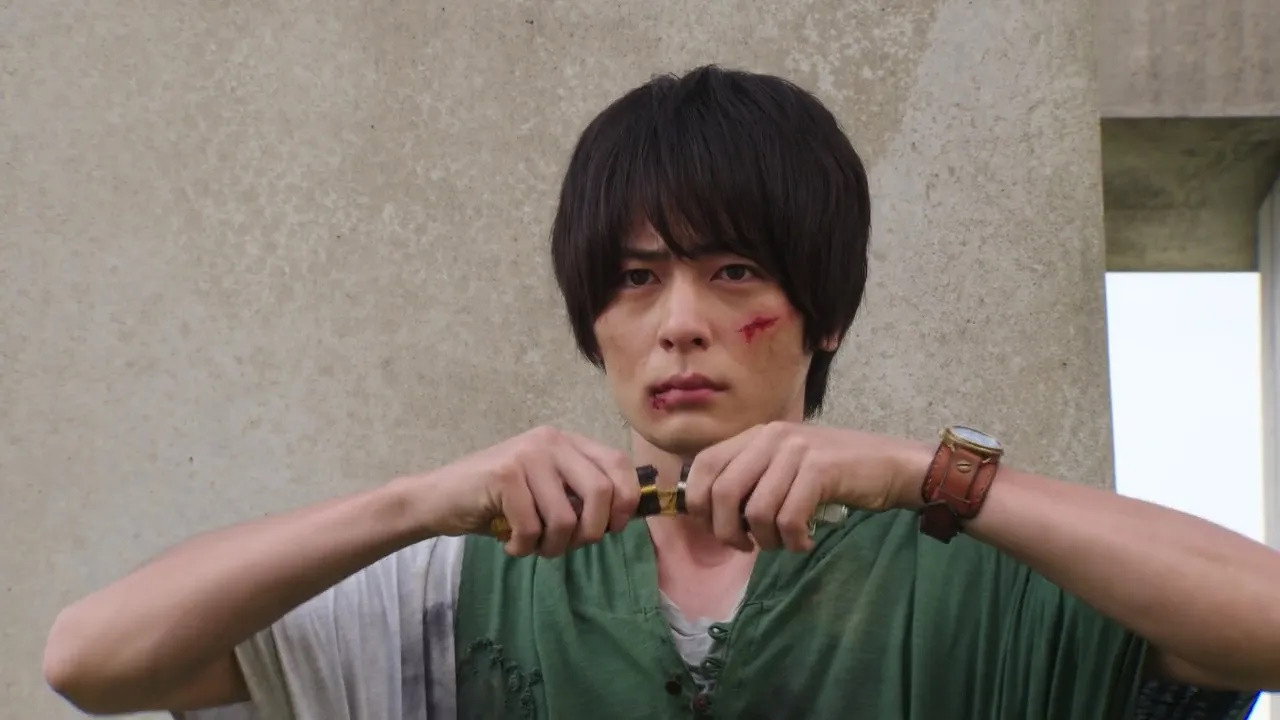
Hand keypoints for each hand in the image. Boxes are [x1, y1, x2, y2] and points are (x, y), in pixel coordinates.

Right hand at [400, 426, 640, 556]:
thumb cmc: (498, 502)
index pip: (619, 463)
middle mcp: (551, 441)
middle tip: (569, 546)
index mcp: (567, 442)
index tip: (612, 528)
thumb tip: (623, 518)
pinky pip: (532, 527)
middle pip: (601, 491)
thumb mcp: (547, 491)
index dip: (626, 501)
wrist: (439, 498)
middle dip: (591, 532)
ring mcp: (527, 455)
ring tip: (534, 547)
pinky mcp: (504, 475)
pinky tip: (510, 544)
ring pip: (566, 517)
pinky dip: (523, 548)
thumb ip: (580, 495)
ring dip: (553, 547)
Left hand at [683, 422, 932, 551]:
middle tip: (746, 546)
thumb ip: (748, 480)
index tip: (713, 527)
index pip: (703, 464)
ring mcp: (796, 451)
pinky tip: (804, 542)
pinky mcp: (821, 470)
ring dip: (766, 540)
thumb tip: (706, 514)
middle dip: (726, 530)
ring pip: (756, 510)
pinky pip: (789, 518)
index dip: (697, 502)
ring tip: (781, 543)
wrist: (890, 464)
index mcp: (756, 435)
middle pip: (722, 491)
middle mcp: (771, 437)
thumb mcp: (782, 467)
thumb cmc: (833, 473)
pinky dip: (793, 540)